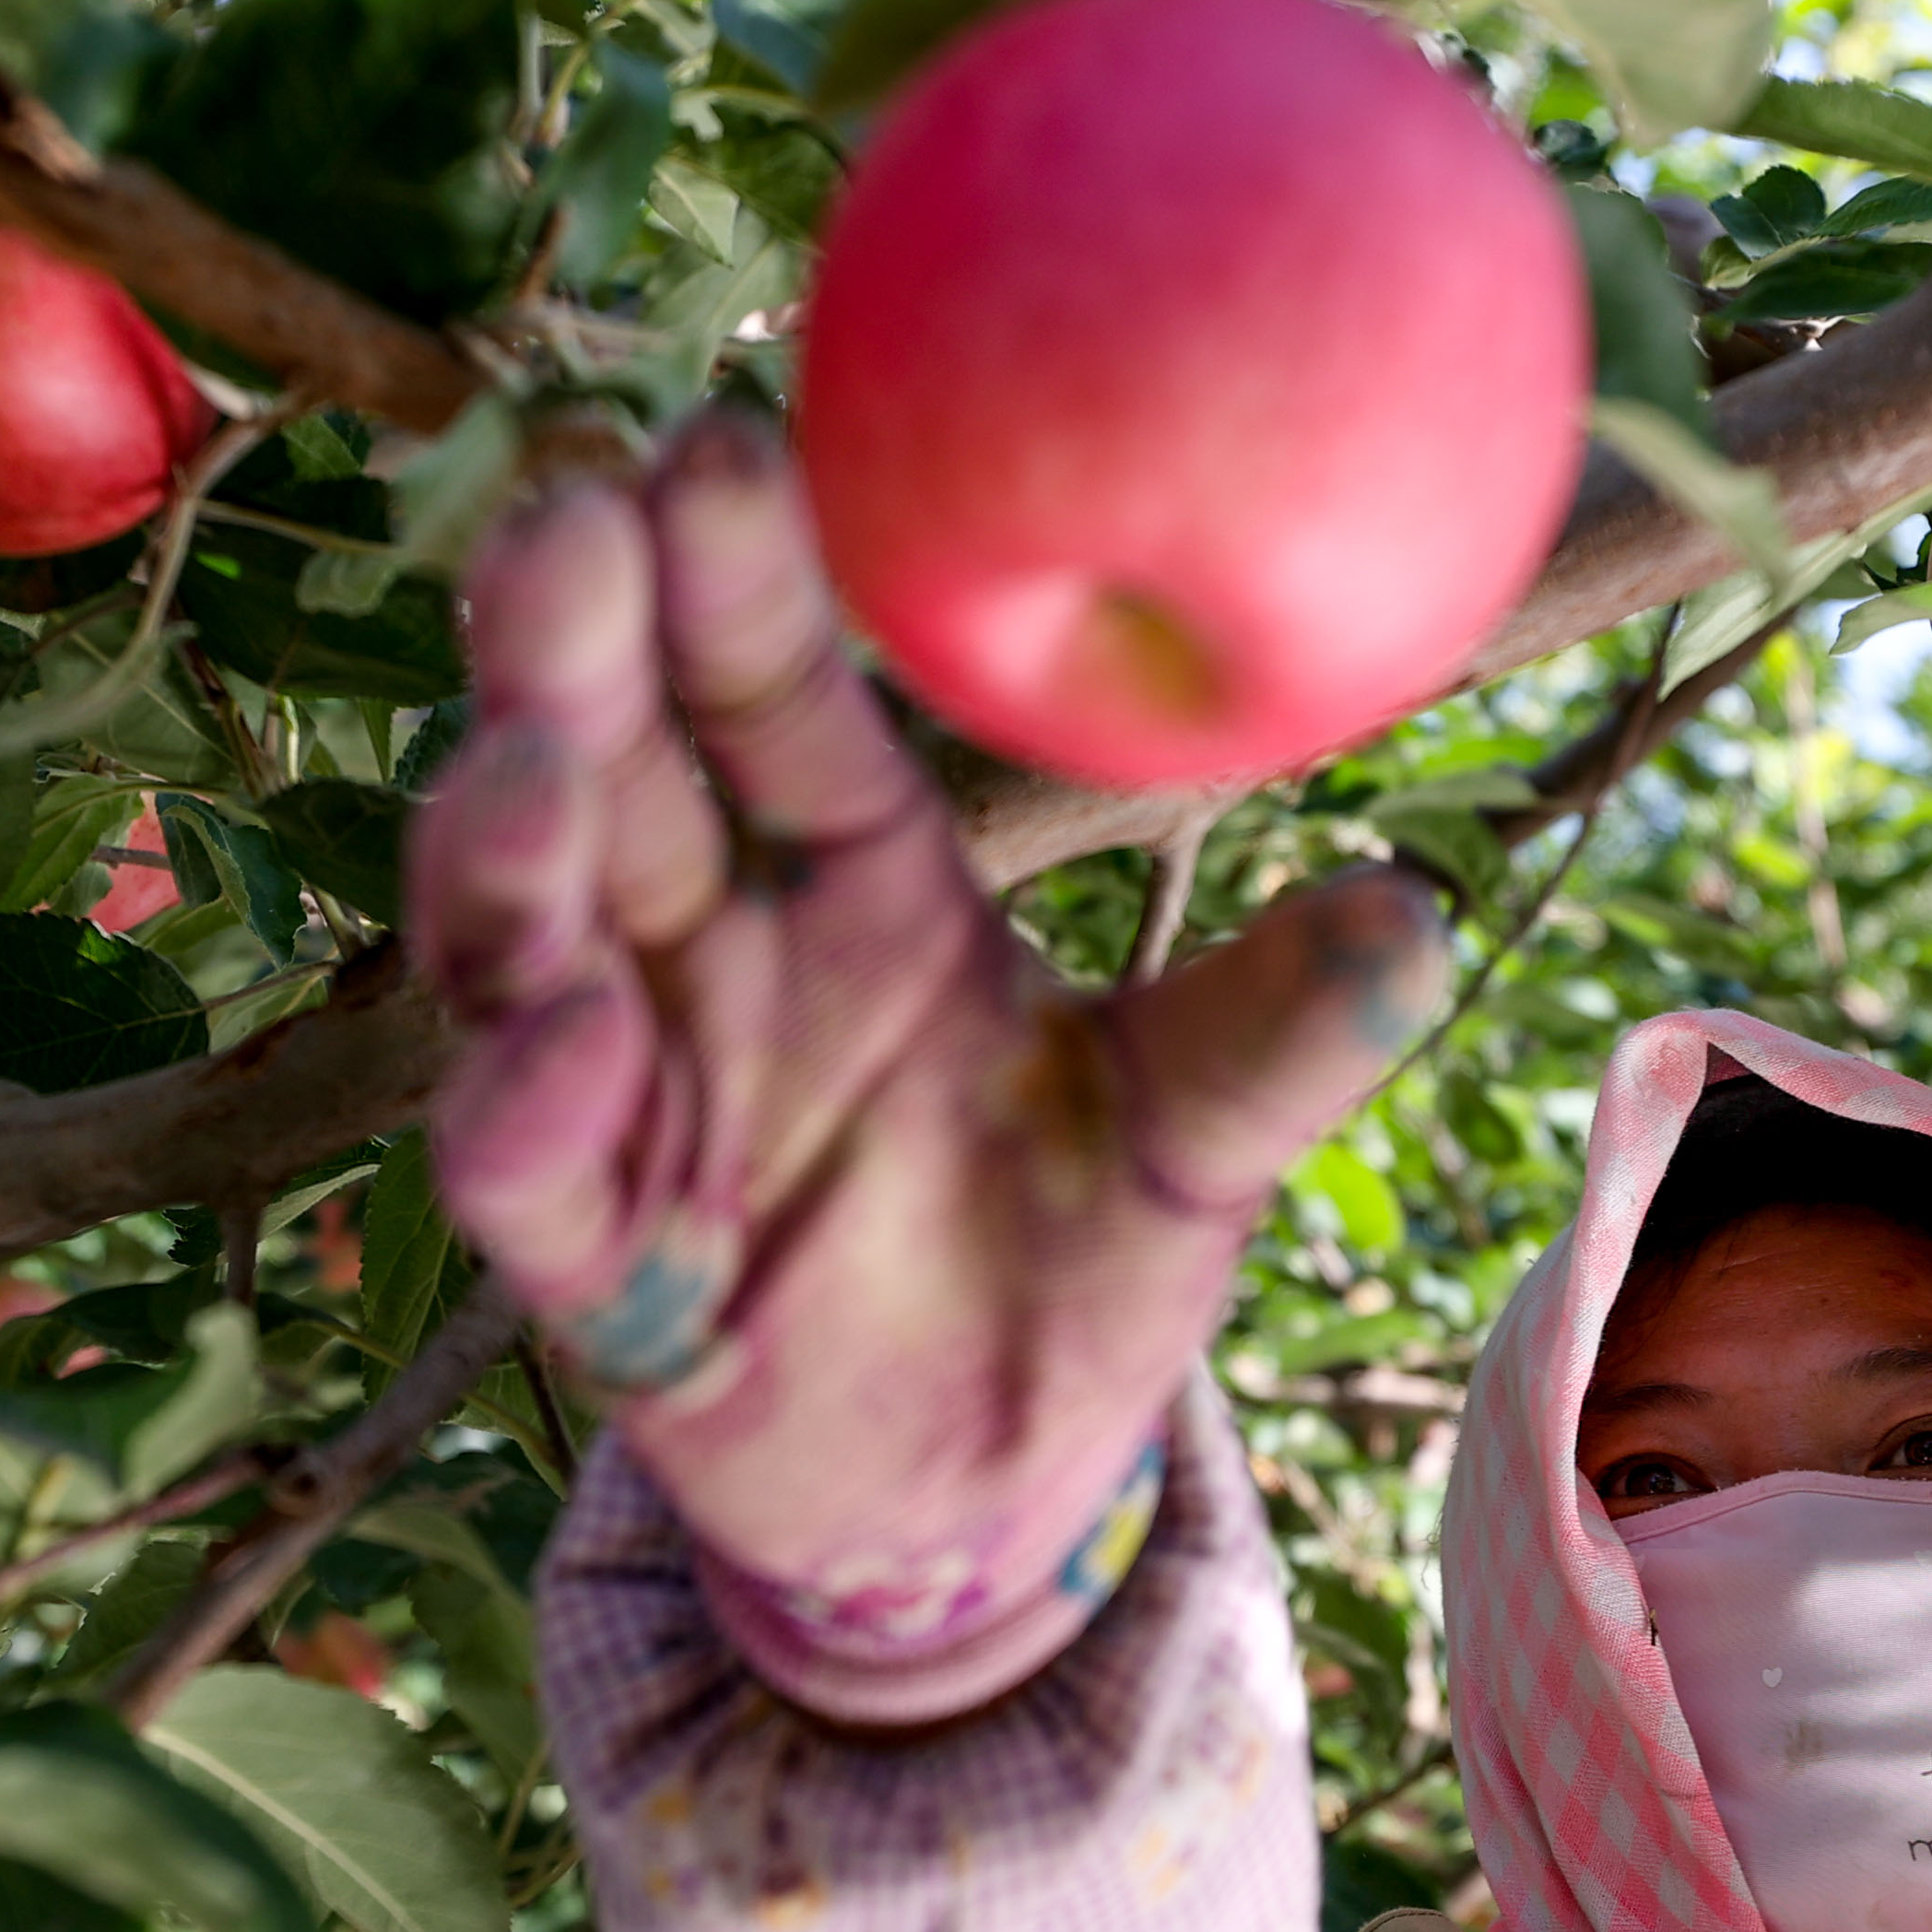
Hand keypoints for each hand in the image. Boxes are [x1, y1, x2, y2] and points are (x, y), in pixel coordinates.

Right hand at [407, 412, 1450, 1725]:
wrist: (993, 1490)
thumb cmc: (1077, 1250)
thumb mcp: (1199, 1138)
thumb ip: (1277, 1032)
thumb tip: (1423, 915)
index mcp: (857, 881)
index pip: (768, 694)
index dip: (727, 577)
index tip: (713, 441)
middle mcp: (712, 962)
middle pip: (609, 775)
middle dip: (568, 649)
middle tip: (561, 515)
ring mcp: (636, 1104)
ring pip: (519, 949)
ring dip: (508, 853)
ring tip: (536, 770)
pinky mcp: (600, 1270)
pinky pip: (529, 1178)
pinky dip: (526, 1112)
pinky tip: (565, 1050)